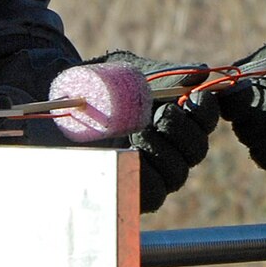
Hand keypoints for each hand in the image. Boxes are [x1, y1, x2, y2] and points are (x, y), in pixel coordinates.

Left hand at [99, 51, 220, 212]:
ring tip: (141, 131)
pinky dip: (147, 176)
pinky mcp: (126, 188)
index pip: (204, 122)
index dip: (206, 113)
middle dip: (184, 131)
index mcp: (173, 118)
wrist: (60, 101)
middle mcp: (167, 147)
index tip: (195, 97)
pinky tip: (131, 154)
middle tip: (163, 113)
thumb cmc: (97, 84)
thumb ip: (164, 72)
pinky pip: (150, 195)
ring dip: (165, 151)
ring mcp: (149, 171)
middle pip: (195, 151)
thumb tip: (199, 73)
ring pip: (176, 175)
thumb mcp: (129, 71)